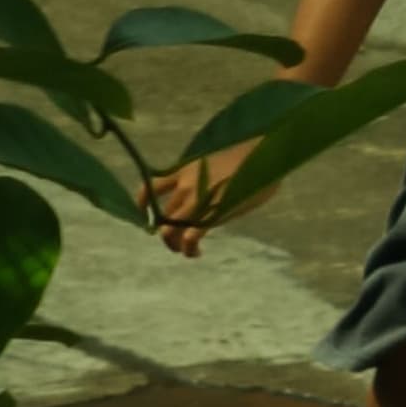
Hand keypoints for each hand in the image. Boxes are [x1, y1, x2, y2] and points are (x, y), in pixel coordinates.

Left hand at [148, 141, 256, 255]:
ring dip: (175, 245)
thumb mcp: (214, 164)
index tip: (148, 216)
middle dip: (165, 234)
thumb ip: (202, 180)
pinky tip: (196, 252)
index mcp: (184, 171)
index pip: (152, 187)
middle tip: (176, 243)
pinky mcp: (211, 213)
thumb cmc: (245, 159)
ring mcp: (196, 200)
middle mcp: (185, 186)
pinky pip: (189, 237)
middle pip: (162, 216)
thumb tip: (204, 195)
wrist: (261, 154)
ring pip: (170, 230)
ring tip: (188, 251)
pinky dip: (188, 249)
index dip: (144, 204)